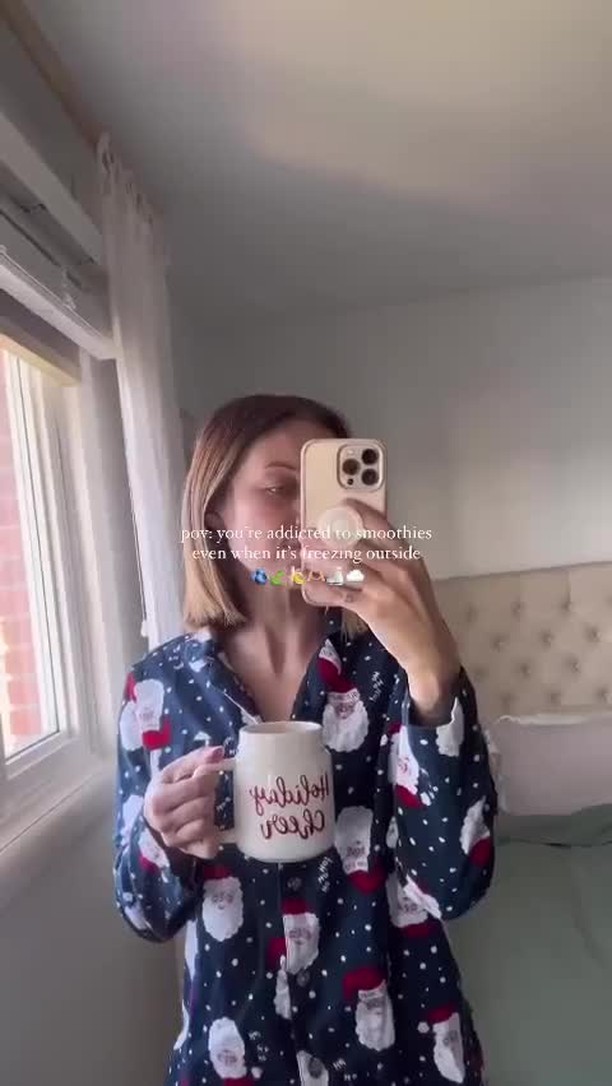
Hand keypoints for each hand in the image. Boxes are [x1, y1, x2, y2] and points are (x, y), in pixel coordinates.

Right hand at [143, 745, 224, 859]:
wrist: (155, 811)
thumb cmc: (168, 786)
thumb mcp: (178, 768)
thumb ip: (199, 758)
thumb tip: (219, 752)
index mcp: (157, 800)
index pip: (197, 786)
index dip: (209, 776)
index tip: (208, 773)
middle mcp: (162, 823)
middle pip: (203, 805)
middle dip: (208, 794)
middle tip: (202, 792)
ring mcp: (174, 840)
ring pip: (206, 824)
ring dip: (209, 812)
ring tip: (201, 806)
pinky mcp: (188, 851)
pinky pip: (210, 847)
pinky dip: (213, 835)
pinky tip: (208, 825)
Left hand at [300, 498, 460, 721]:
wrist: (429, 647)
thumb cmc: (417, 610)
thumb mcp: (411, 578)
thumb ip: (390, 560)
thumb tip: (359, 544)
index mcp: (409, 556)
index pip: (382, 526)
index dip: (360, 513)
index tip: (341, 505)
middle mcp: (398, 567)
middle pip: (357, 544)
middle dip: (328, 537)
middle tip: (306, 533)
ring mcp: (386, 588)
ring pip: (347, 566)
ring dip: (320, 559)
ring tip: (302, 554)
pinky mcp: (374, 608)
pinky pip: (341, 594)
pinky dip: (321, 588)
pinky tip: (307, 584)